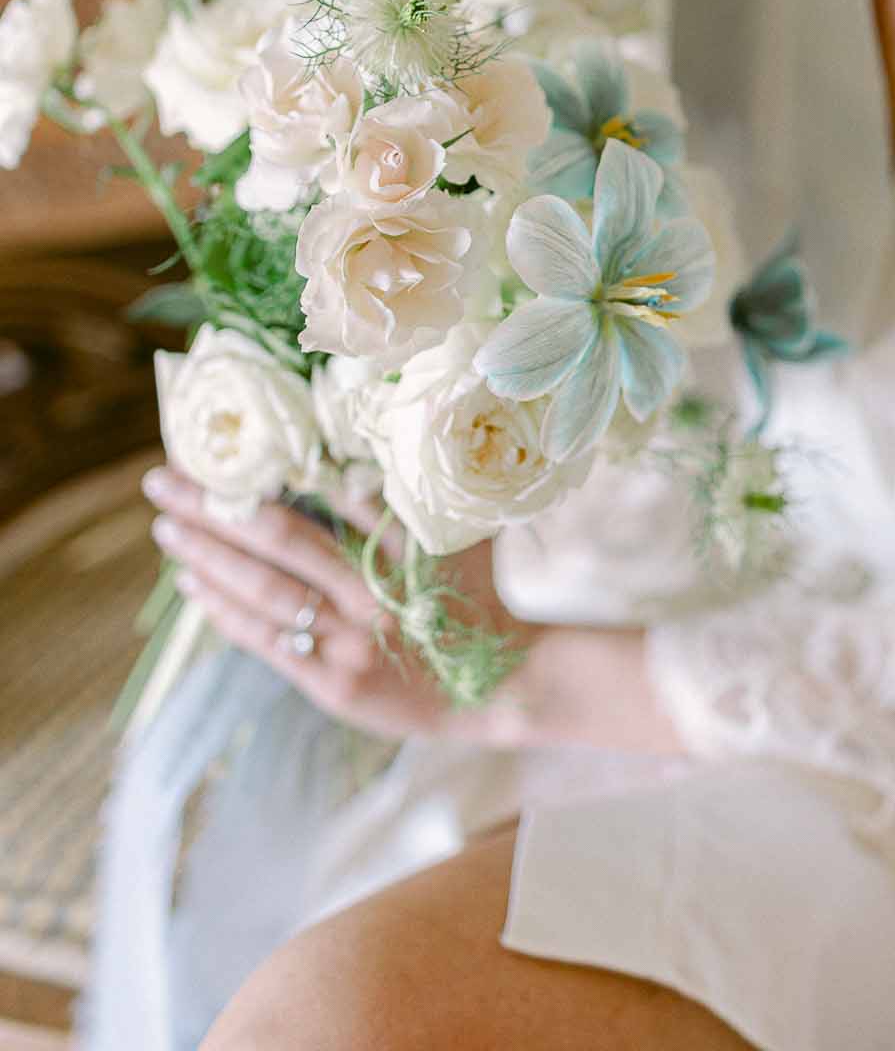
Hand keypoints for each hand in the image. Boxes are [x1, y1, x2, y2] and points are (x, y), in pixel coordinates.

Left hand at [143, 465, 688, 755]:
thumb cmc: (478, 594)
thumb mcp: (457, 533)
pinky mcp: (334, 684)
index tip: (223, 445)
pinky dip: (226, 610)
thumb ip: (409, 492)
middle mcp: (374, 593)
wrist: (502, 683)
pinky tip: (194, 585)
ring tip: (167, 527)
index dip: (271, 470)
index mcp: (405, 546)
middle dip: (215, 506)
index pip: (328, 495)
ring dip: (209, 557)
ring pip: (265, 592)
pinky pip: (268, 641)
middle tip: (162, 477)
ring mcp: (352, 642)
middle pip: (280, 539)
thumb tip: (355, 441)